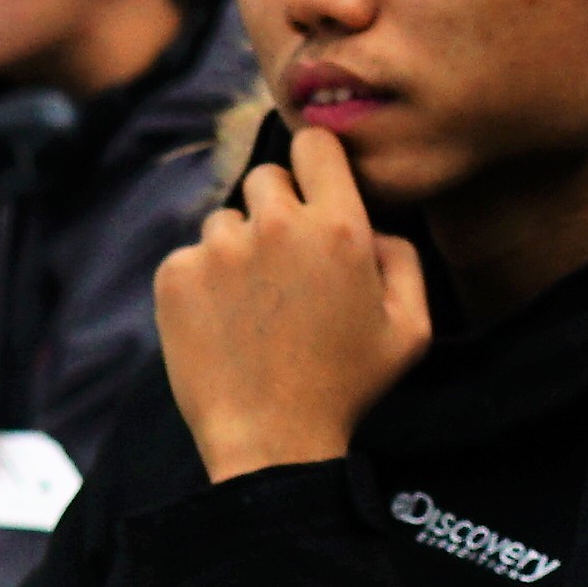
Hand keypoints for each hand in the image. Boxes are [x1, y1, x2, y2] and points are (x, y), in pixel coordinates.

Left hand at [150, 130, 430, 478]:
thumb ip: (403, 260)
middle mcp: (275, 225)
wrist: (271, 443)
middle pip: (265, 177)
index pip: (315, 143)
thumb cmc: (347, 388)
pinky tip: (224, 325)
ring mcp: (218, 249)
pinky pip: (190, 256)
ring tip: (255, 307)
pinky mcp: (176, 275)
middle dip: (277, 210)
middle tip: (287, 267)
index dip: (316, 161)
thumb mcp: (411, 329)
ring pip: (224, 220)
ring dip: (239, 249)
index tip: (315, 187)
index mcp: (338, 229)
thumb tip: (374, 227)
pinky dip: (204, 283)